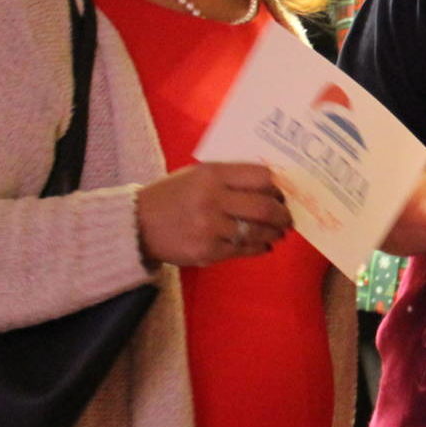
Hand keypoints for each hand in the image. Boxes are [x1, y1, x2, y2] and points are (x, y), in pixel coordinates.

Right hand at [136, 162, 292, 266]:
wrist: (137, 224)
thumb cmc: (172, 196)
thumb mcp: (197, 175)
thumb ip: (230, 177)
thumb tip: (272, 184)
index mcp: (211, 174)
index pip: (261, 177)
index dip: (278, 187)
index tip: (283, 193)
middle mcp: (212, 199)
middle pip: (265, 207)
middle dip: (284, 214)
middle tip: (288, 218)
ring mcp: (210, 227)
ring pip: (258, 231)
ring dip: (274, 232)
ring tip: (279, 232)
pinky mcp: (207, 251)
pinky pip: (243, 250)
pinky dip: (259, 247)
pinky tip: (263, 245)